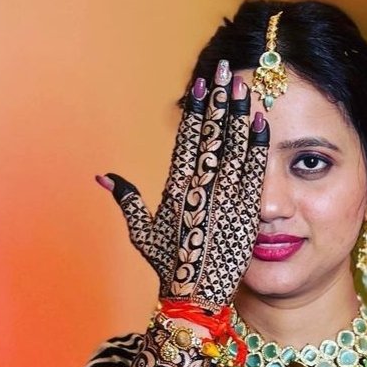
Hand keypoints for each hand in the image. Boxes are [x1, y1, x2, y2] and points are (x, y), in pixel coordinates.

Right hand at [97, 60, 269, 310]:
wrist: (193, 299)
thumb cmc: (168, 268)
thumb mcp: (143, 234)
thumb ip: (126, 200)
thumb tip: (103, 177)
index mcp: (173, 190)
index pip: (187, 141)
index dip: (195, 111)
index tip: (201, 84)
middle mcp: (197, 190)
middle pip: (210, 136)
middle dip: (218, 100)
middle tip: (224, 67)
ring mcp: (222, 200)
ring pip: (233, 148)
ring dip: (239, 114)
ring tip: (245, 85)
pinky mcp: (243, 212)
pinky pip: (253, 173)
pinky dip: (258, 146)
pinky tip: (262, 122)